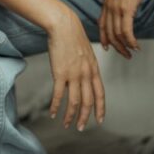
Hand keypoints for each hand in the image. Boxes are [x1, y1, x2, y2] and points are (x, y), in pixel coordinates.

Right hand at [47, 11, 105, 130]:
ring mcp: (73, 74)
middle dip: (84, 117)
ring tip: (66, 124)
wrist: (64, 26)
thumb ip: (88, 66)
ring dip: (70, 116)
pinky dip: (55, 106)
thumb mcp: (87, 53)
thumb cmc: (73, 37)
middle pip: (87, 101)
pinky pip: (58, 95)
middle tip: (80, 128)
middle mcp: (86, 74)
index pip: (100, 94)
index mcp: (93, 69)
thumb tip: (87, 76)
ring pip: (74, 102)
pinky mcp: (59, 73)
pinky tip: (52, 113)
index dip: (100, 108)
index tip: (100, 120)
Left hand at [99, 0, 151, 58]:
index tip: (108, 47)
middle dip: (116, 47)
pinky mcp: (126, 8)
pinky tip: (136, 45)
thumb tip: (125, 8)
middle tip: (125, 55)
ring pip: (117, 34)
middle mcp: (108, 6)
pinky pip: (126, 30)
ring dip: (125, 46)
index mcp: (106, 2)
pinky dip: (131, 41)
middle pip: (108, 33)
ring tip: (133, 52)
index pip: (101, 24)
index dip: (104, 37)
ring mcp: (116, 8)